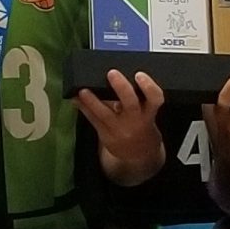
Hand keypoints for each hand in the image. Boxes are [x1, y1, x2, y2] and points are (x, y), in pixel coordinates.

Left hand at [76, 70, 166, 185]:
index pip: (154, 99)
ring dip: (92, 101)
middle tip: (111, 73)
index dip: (148, 86)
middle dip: (121, 87)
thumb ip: (138, 97)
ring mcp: (119, 129)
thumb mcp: (147, 113)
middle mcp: (135, 121)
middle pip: (130, 103)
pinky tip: (74, 98)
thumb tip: (116, 75)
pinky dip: (83, 108)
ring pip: (104, 114)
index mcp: (148, 113)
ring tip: (83, 89)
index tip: (139, 75)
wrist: (140, 155)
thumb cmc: (143, 126)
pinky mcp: (105, 135)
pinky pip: (93, 120)